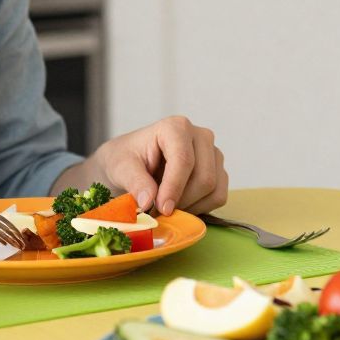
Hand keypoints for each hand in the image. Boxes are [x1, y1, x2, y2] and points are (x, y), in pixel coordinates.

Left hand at [85, 116, 225, 215]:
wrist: (131, 164)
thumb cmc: (125, 159)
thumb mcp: (120, 167)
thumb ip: (134, 182)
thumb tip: (148, 201)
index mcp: (176, 127)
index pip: (184, 160)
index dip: (174, 188)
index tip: (161, 209)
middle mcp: (201, 136)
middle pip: (204, 177)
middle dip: (181, 201)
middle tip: (158, 211)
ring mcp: (213, 154)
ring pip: (213, 189)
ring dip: (190, 206)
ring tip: (165, 206)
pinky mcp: (219, 171)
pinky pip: (218, 197)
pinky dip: (199, 208)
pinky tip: (179, 204)